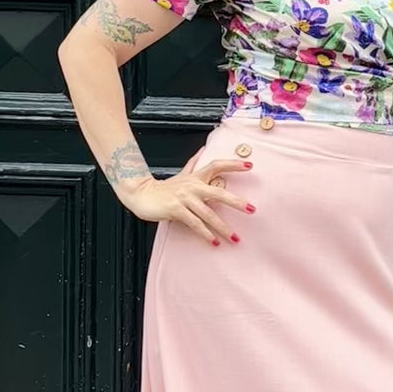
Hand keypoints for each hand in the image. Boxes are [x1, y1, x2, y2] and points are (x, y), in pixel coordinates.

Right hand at [117, 150, 254, 245]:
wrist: (141, 194)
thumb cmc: (164, 188)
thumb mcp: (181, 174)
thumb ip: (193, 163)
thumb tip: (202, 149)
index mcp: (196, 177)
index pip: (217, 166)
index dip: (233, 164)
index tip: (250, 165)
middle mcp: (192, 186)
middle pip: (219, 193)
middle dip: (236, 202)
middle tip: (251, 209)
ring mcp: (184, 198)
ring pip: (208, 214)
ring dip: (222, 227)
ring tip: (234, 237)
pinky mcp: (176, 209)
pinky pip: (194, 223)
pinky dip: (205, 233)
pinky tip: (213, 241)